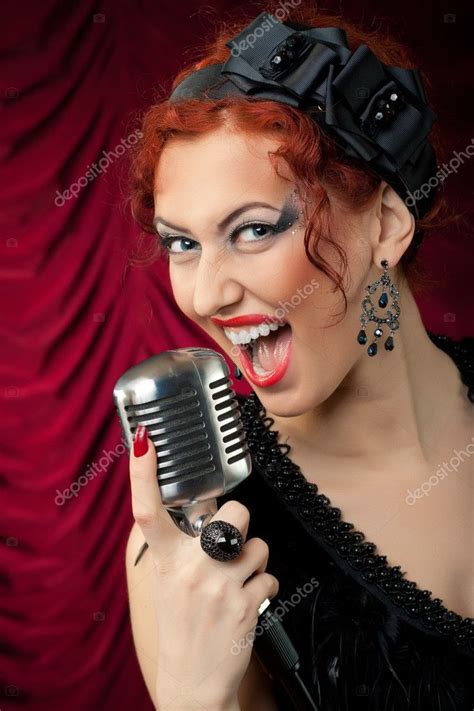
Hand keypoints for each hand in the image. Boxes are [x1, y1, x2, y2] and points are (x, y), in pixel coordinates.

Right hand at [129, 424, 278, 709]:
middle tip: (229, 544)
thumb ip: (182, 548)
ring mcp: (220, 585)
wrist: (193, 682)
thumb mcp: (168, 583)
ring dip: (254, 560)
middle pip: (235, 513)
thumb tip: (207, 515)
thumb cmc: (181, 626)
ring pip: (259, 545)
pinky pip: (270, 576)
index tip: (143, 440)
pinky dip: (263, 587)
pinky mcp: (246, 604)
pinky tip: (246, 602)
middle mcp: (191, 568)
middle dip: (240, 524)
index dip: (143, 472)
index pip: (147, 509)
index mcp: (165, 560)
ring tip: (236, 581)